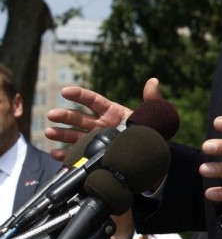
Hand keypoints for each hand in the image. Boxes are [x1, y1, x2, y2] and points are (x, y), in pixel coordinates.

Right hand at [45, 78, 163, 160]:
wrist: (155, 157)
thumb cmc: (153, 133)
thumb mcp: (154, 116)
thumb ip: (152, 99)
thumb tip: (154, 81)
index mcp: (113, 112)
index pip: (93, 101)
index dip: (79, 95)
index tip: (65, 91)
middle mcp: (101, 125)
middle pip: (79, 118)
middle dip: (65, 116)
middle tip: (51, 115)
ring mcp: (97, 140)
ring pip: (75, 135)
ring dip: (61, 134)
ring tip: (49, 133)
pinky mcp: (96, 155)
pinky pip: (78, 155)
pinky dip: (66, 155)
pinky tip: (56, 154)